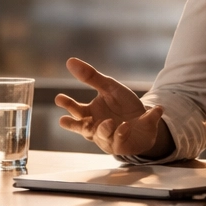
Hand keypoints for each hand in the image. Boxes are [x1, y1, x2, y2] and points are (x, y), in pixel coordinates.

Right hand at [55, 57, 173, 158]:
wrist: (146, 120)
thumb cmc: (123, 105)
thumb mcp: (109, 87)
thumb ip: (91, 77)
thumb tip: (70, 61)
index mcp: (91, 114)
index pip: (76, 111)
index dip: (68, 105)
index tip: (58, 98)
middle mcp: (96, 129)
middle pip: (82, 128)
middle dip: (74, 125)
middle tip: (62, 120)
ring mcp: (109, 138)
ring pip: (103, 136)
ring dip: (105, 129)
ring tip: (109, 122)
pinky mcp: (123, 145)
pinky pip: (121, 139)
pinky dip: (123, 132)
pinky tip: (126, 126)